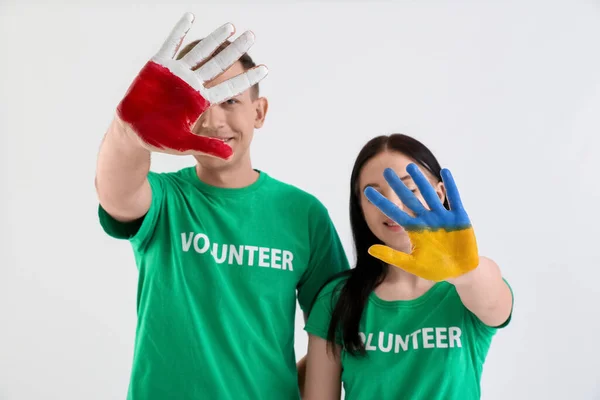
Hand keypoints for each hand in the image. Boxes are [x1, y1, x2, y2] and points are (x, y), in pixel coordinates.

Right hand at [116, 12, 267, 158]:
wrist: (134, 131)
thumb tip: (230, 156)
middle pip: (219, 64)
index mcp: (201, 101)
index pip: (229, 88)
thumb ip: (208, 147)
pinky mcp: (159, 67)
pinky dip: (180, 31)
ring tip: (230, 26)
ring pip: (200, 52)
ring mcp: (177, 74)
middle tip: (251, 36)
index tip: (265, 69)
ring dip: (214, 39)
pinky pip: (171, 45)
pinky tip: (190, 17)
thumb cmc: (160, 138)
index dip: (246, 79)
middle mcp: (193, 84)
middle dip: (235, 51)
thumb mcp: (185, 144)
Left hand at [364, 164, 478, 281]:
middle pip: (410, 200)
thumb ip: (392, 256)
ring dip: (421, 181)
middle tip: (386, 171)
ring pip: (429, 196)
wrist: (460, 272)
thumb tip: (369, 250)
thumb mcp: (412, 264)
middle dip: (399, 186)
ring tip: (411, 167)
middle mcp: (426, 220)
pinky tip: (445, 172)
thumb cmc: (436, 268)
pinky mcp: (459, 218)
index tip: (367, 191)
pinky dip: (450, 186)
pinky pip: (454, 199)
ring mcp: (442, 217)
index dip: (382, 202)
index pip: (394, 213)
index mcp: (414, 230)